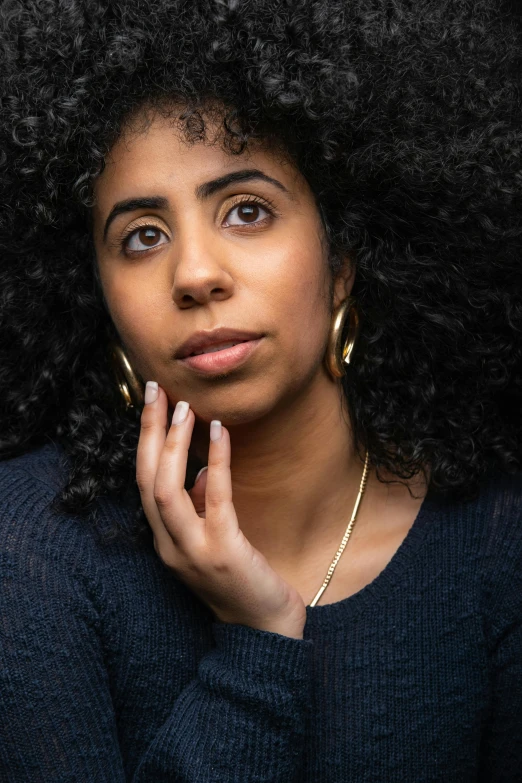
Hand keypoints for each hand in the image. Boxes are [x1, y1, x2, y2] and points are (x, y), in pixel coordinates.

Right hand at [136, 384, 306, 639]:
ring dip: (172, 443)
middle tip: (156, 390)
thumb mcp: (214, 540)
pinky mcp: (223, 551)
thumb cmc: (242, 582)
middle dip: (148, 432)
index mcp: (165, 541)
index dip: (144, 441)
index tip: (151, 403)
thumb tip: (202, 471)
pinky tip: (220, 432)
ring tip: (184, 406)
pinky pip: (214, 498)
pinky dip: (214, 461)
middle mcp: (169, 545)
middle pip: (146, 479)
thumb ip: (202, 507)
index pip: (143, 482)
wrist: (266, 632)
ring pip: (166, 489)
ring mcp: (193, 551)